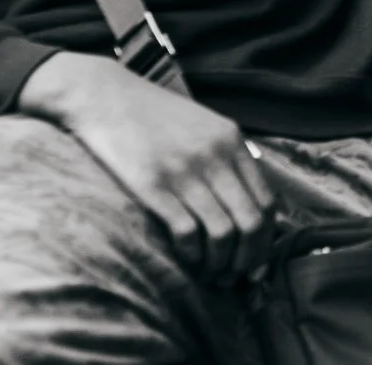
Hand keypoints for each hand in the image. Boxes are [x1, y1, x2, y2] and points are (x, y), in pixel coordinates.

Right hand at [17, 52, 276, 283]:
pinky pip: (188, 232)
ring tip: (210, 273)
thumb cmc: (151, 115)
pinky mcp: (153, 184)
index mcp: (232, 140)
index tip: (255, 262)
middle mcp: (216, 155)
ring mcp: (185, 170)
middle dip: (248, 259)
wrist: (103, 95)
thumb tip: (246, 201)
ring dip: (220, 263)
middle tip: (234, 277)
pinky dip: (192, 255)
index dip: (266, 241)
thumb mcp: (202, 125)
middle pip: (252, 222)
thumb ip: (226, 156)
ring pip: (224, 232)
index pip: (267, 202)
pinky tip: (185, 259)